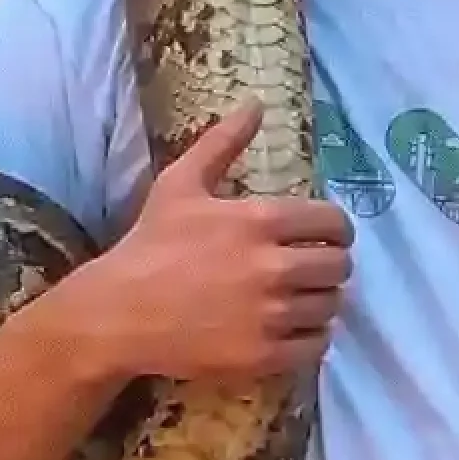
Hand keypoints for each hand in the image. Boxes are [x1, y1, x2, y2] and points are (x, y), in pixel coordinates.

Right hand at [74, 102, 353, 384]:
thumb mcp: (180, 185)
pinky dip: (313, 338)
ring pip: (332, 306)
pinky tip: (294, 329)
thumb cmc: (150, 245)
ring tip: (303, 299)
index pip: (335, 223)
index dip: (336, 230)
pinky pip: (317, 346)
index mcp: (260, 220)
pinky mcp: (264, 354)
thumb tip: (255, 105)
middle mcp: (272, 266)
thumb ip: (222, 143)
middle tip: (312, 270)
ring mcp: (269, 314)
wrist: (118, 314)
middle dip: (331, 265)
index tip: (324, 238)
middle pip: (340, 266)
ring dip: (323, 301)